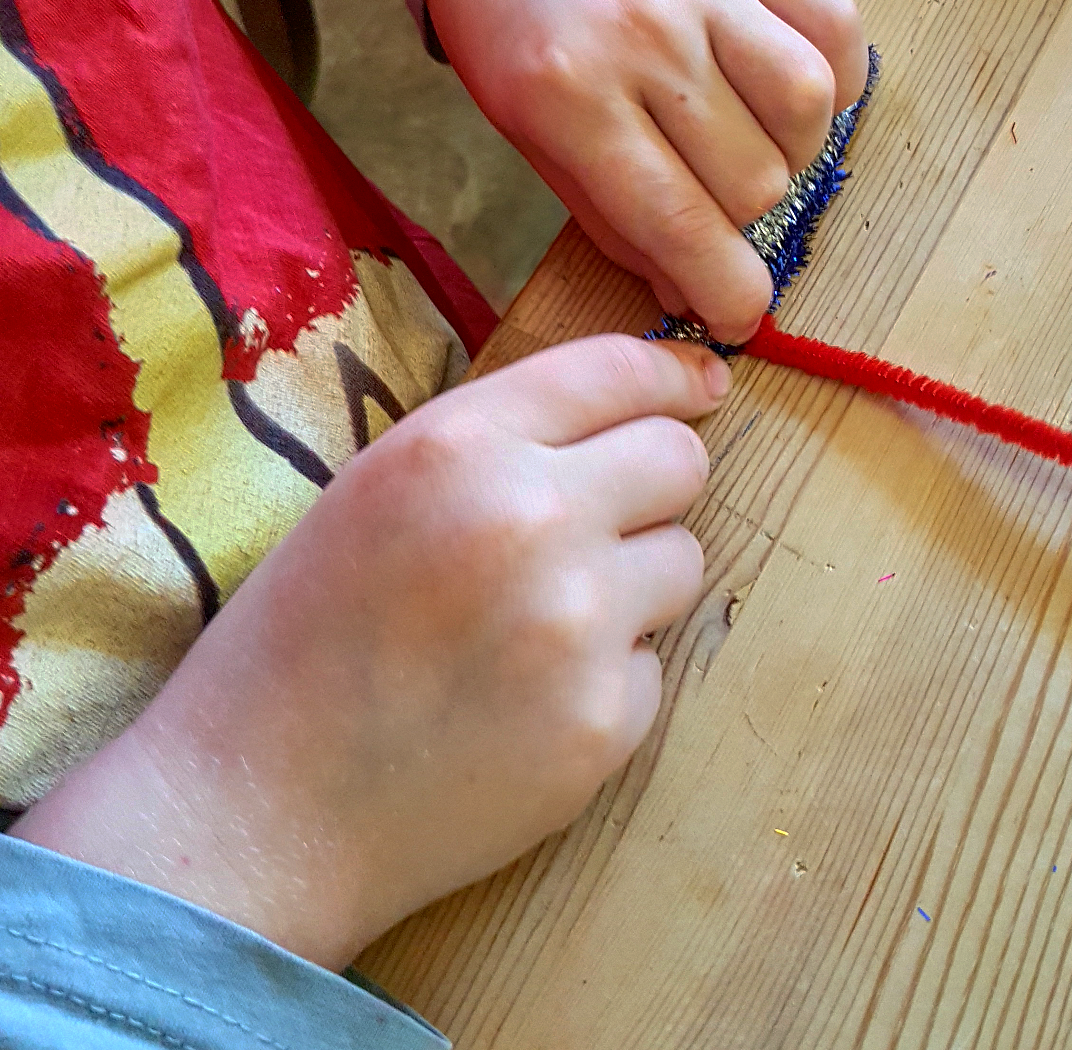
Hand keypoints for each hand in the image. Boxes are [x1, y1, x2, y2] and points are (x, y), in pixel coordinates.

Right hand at [11, 336, 728, 969]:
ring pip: (684, 560)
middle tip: (602, 520)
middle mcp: (534, 516)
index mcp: (460, 445)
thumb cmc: (301, 637)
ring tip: (539, 626)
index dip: (673, 374)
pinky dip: (607, 676)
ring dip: (634, 581)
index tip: (702, 386)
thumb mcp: (377, 490)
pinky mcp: (607, 722)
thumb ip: (498, 441)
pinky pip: (652, 664)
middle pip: (680, 460)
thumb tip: (632, 410)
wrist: (259, 809)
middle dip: (654, 481)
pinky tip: (525, 705)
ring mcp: (579, 624)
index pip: (618, 371)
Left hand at [426, 0, 868, 346]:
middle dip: (742, 219)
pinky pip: (838, 27)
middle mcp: (646, 37)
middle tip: (710, 198)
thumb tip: (697, 298)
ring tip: (753, 144)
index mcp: (571, 97)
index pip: (680, 222)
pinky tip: (792, 93)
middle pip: (754, 179)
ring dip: (792, 152)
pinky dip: (834, 79)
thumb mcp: (537, 142)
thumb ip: (618, 223)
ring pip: (807, 108)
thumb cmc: (520, 40)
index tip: (741, 316)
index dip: (727, 291)